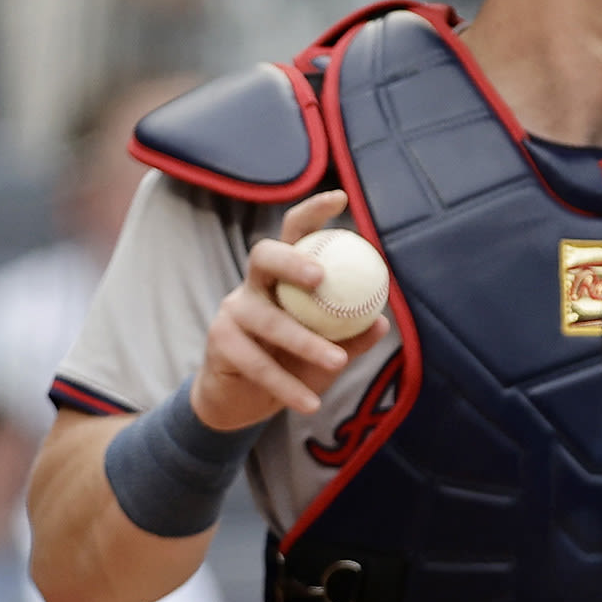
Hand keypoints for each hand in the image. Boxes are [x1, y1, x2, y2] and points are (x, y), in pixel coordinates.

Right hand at [190, 191, 389, 432]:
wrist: (245, 401)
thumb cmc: (294, 364)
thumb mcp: (329, 349)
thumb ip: (351, 335)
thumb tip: (381, 319)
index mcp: (283, 276)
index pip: (295, 234)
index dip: (313, 213)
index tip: (341, 198)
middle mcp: (253, 285)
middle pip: (264, 257)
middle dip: (291, 260)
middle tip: (321, 277)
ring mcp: (232, 310)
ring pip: (268, 319)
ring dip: (304, 342)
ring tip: (337, 362)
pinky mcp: (220, 341)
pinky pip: (258, 363)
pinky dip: (287, 385)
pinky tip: (311, 403)